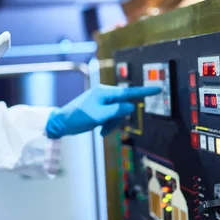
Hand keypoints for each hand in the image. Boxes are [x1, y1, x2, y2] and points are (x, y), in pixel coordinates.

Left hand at [45, 85, 160, 138]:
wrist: (61, 123)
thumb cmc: (78, 118)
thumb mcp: (99, 116)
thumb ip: (117, 111)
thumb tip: (131, 106)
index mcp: (104, 92)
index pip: (128, 92)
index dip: (144, 91)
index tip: (158, 88)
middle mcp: (104, 94)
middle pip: (123, 106)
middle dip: (118, 119)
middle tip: (106, 128)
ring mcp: (101, 101)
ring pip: (117, 113)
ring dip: (112, 124)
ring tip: (101, 131)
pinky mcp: (98, 108)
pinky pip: (110, 116)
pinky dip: (107, 124)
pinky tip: (100, 130)